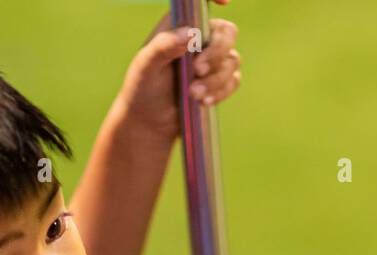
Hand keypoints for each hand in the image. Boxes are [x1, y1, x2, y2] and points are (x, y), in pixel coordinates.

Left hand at [120, 6, 242, 144]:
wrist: (149, 120)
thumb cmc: (143, 87)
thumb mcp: (146, 65)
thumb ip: (164, 45)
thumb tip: (191, 34)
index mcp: (180, 25)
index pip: (201, 4)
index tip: (225, 2)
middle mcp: (199, 38)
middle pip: (227, 32)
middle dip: (216, 53)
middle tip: (197, 70)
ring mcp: (212, 60)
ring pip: (232, 60)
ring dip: (215, 80)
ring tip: (192, 94)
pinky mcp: (220, 81)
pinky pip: (234, 80)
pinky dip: (221, 91)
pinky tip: (203, 101)